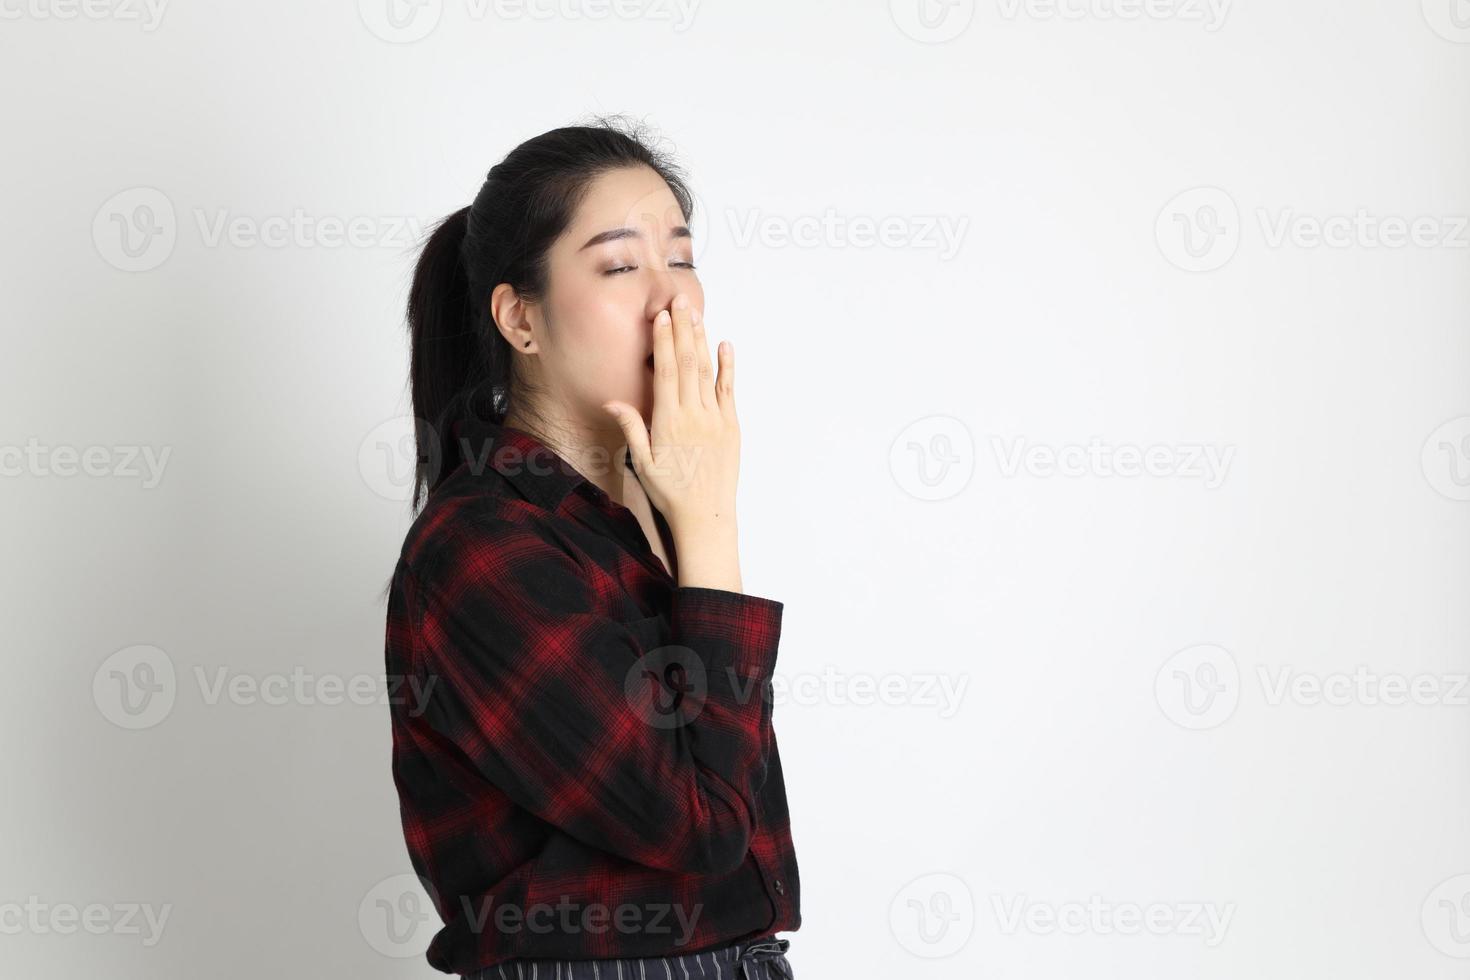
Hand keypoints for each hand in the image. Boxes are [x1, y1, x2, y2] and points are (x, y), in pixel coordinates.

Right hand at [600, 293, 739, 542]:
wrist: (706, 516)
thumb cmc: (670, 492)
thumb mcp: (642, 463)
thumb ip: (631, 427)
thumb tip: (612, 400)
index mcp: (669, 421)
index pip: (665, 371)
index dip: (663, 340)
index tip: (662, 316)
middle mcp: (694, 415)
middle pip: (687, 363)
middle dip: (683, 329)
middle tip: (680, 300)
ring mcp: (716, 419)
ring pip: (707, 371)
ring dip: (701, 341)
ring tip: (696, 314)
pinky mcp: (732, 426)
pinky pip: (729, 390)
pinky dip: (728, 366)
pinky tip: (725, 345)